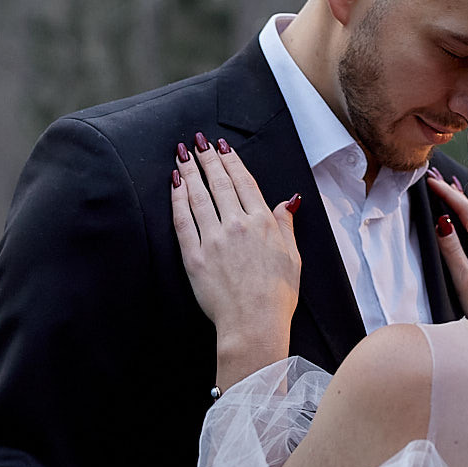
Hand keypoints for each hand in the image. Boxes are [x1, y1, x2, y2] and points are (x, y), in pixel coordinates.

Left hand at [170, 134, 300, 388]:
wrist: (254, 325)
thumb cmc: (277, 297)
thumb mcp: (292, 257)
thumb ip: (285, 225)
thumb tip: (288, 201)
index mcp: (263, 223)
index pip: (244, 183)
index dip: (232, 162)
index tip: (222, 147)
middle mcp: (237, 225)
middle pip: (219, 183)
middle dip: (207, 159)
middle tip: (197, 141)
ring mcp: (213, 239)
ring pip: (199, 196)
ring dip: (190, 172)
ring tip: (182, 154)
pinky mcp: (194, 257)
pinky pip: (183, 221)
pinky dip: (178, 200)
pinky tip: (175, 185)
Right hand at [426, 171, 467, 320]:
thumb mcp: (465, 283)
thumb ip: (452, 252)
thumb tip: (441, 223)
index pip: (467, 210)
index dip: (448, 194)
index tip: (430, 180)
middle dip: (455, 194)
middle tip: (435, 181)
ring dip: (464, 205)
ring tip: (447, 193)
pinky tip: (465, 222)